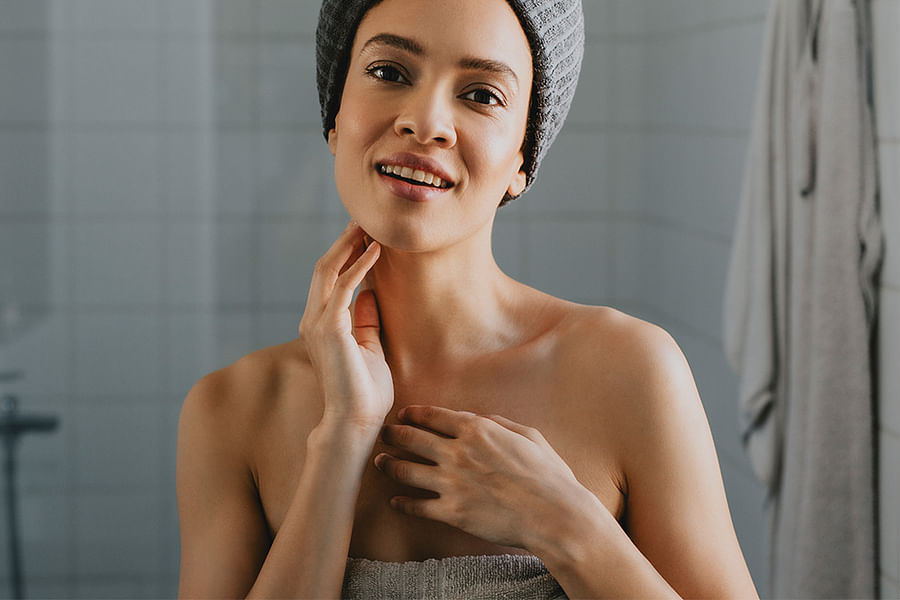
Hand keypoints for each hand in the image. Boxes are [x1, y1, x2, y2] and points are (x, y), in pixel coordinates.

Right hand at [298, 221, 392, 427]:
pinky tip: (376, 250)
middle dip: (344, 240)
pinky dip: (359, 265)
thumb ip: (366, 320)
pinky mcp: (330, 328)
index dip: (345, 252)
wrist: (356, 421)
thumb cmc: (365, 391)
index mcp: (320, 324)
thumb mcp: (370, 347)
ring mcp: (317, 323)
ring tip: (370, 226)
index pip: (329, 278)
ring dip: (349, 245)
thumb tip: (371, 293)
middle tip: (365, 218)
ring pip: (328, 270)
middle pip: (325, 267)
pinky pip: (344, 287)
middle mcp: (312, 320)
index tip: (364, 232)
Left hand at [374, 405, 592, 549]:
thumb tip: (479, 418)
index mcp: (476, 430)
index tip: (403, 415)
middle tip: (383, 435)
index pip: (432, 416)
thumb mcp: (528, 435)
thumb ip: (499, 423)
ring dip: (388, 465)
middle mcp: (458, 453)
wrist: (554, 515)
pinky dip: (401, 503)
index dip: (413, 414)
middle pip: (411, 439)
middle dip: (393, 435)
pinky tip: (394, 501)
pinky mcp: (452, 512)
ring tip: (380, 462)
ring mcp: (451, 483)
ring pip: (405, 470)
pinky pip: (417, 506)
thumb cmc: (547, 475)